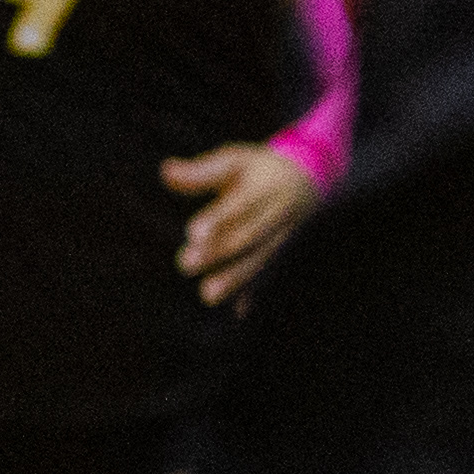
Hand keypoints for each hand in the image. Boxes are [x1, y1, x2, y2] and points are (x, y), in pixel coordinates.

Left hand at [164, 139, 325, 302]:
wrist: (308, 181)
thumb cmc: (259, 170)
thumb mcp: (235, 161)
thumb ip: (202, 172)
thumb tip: (165, 171)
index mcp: (262, 188)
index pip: (240, 205)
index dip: (217, 220)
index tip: (193, 233)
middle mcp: (275, 215)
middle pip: (246, 237)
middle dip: (218, 253)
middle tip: (185, 264)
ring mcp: (280, 238)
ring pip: (257, 261)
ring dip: (234, 280)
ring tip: (207, 295)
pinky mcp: (279, 254)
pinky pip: (267, 276)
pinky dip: (253, 294)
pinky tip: (238, 312)